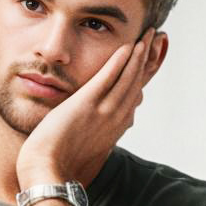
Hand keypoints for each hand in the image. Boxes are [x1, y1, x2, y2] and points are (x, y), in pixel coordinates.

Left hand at [16, 27, 156, 189]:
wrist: (49, 171)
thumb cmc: (61, 163)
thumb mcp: (87, 147)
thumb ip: (96, 134)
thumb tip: (97, 130)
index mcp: (115, 127)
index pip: (134, 94)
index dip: (144, 74)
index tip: (152, 58)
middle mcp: (115, 119)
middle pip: (137, 82)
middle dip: (148, 58)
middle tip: (156, 37)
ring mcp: (103, 112)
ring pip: (127, 77)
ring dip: (139, 54)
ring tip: (146, 35)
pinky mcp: (86, 105)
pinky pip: (107, 78)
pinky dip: (118, 62)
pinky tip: (127, 46)